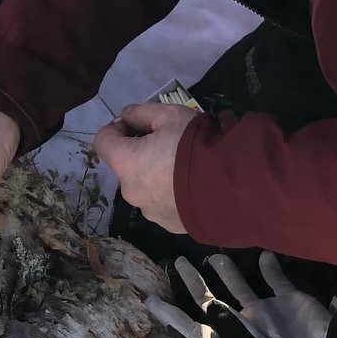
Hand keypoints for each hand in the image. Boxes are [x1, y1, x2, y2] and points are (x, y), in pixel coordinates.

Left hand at [93, 102, 195, 234]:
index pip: (102, 142)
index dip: (116, 128)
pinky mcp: (168, 224)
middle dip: (140, 152)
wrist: (233, 186)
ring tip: (184, 166)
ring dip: (155, 174)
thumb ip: (141, 113)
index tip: (136, 124)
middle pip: (126, 165)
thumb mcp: (170, 115)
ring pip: (144, 185)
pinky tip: (192, 185)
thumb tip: (126, 116)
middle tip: (168, 142)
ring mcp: (149, 212)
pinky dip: (170, 192)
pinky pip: (162, 203)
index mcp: (126, 164)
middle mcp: (131, 192)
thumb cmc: (196, 145)